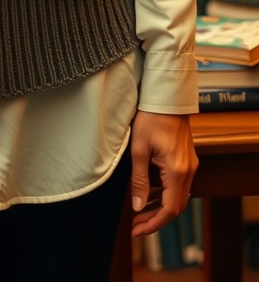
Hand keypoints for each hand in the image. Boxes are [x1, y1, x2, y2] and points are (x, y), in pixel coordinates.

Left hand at [130, 110, 197, 237]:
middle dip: (155, 219)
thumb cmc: (151, 117)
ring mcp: (190, 165)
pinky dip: (165, 194)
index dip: (153, 223)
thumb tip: (138, 206)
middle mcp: (188, 171)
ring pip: (178, 197)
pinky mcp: (186, 159)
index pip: (169, 209)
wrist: (166, 97)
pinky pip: (179, 185)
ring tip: (139, 212)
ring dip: (160, 207)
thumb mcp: (139, 149)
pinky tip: (149, 194)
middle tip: (136, 225)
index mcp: (177, 170)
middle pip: (176, 207)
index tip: (137, 230)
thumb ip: (140, 180)